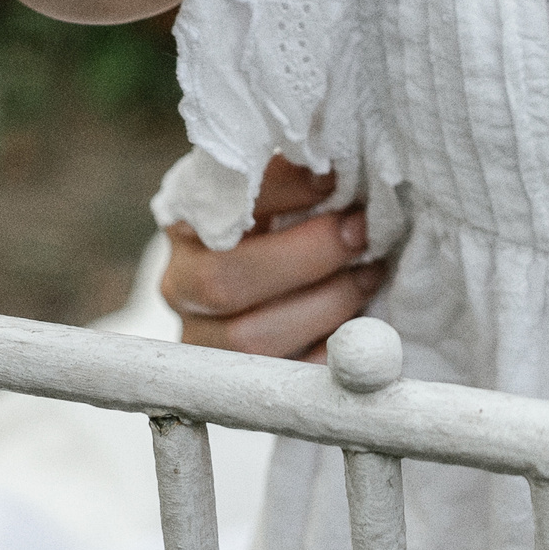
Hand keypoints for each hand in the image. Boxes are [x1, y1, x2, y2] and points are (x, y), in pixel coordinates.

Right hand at [162, 156, 384, 360]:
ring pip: (250, 338)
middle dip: (307, 255)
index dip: (279, 191)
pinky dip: (326, 353)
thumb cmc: (276, 229)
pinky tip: (358, 325)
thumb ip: (295, 178)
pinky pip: (280, 379)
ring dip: (325, 304)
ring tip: (368, 274)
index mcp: (185, 224)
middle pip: (224, 281)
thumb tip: (347, 164)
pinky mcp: (235, 384)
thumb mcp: (276, 195)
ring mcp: (201, 340)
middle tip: (360, 232)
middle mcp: (180, 283)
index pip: (219, 205)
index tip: (332, 178)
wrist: (258, 292)